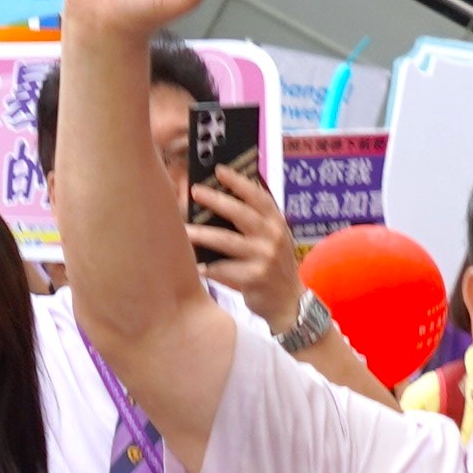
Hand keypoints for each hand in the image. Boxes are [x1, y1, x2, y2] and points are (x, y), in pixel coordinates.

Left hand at [183, 155, 306, 325]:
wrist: (288, 302)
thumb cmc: (273, 265)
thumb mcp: (274, 239)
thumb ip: (257, 220)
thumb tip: (222, 198)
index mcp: (277, 223)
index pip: (258, 196)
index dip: (239, 181)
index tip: (219, 170)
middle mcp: (273, 237)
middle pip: (240, 213)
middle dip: (216, 200)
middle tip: (195, 191)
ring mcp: (264, 257)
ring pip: (227, 241)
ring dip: (202, 235)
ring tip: (184, 230)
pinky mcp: (254, 278)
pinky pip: (223, 269)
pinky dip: (207, 267)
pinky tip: (193, 265)